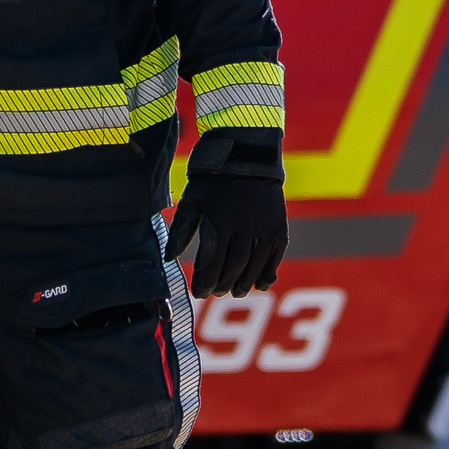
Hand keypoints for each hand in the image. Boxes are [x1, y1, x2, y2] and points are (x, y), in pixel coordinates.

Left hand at [166, 136, 288, 297]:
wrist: (247, 155)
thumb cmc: (213, 178)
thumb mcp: (193, 198)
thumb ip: (181, 229)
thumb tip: (170, 258)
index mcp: (221, 221)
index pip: (213, 262)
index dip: (206, 282)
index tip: (200, 293)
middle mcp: (245, 227)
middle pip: (234, 267)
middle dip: (224, 284)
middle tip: (216, 293)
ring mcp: (264, 227)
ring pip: (255, 265)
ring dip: (244, 282)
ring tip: (236, 291)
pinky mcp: (278, 227)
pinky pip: (275, 257)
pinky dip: (268, 273)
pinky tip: (259, 284)